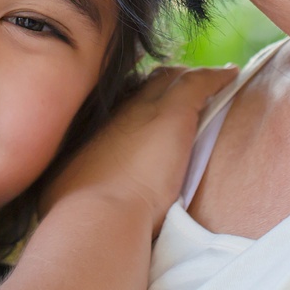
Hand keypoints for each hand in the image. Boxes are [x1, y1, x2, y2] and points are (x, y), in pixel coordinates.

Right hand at [41, 65, 237, 235]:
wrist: (98, 214)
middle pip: (140, 85)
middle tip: (174, 91)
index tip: (140, 107)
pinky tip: (231, 75)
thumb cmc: (77, 213)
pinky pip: (199, 84)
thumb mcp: (62, 193)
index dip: (130, 102)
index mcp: (92, 129)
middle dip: (157, 85)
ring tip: (204, 82)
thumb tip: (57, 200)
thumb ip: (67, 188)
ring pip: (168, 79)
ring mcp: (144, 108)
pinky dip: (215, 78)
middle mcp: (116, 111)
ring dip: (185, 80)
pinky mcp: (173, 113)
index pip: (115, 105)